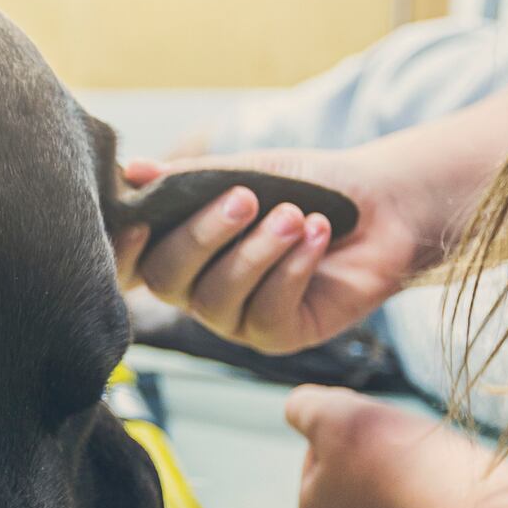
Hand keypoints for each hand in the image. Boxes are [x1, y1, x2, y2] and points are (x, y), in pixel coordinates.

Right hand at [113, 144, 435, 354]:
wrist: (382, 205)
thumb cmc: (307, 185)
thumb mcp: (244, 172)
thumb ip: (187, 178)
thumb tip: (131, 171)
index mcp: (181, 248)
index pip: (131, 261)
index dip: (125, 249)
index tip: (143, 221)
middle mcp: (197, 289)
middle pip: (168, 278)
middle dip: (203, 235)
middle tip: (245, 198)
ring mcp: (235, 318)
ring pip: (217, 298)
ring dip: (257, 252)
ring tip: (295, 215)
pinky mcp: (277, 337)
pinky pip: (265, 312)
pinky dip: (291, 271)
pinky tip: (316, 237)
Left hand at [283, 385, 457, 507]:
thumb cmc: (396, 459)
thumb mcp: (334, 414)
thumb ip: (304, 407)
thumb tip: (299, 410)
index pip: (321, 453)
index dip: (347, 426)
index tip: (376, 422)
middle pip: (358, 479)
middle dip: (378, 454)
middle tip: (407, 440)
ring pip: (396, 501)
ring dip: (411, 478)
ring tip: (435, 464)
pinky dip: (440, 503)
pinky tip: (455, 490)